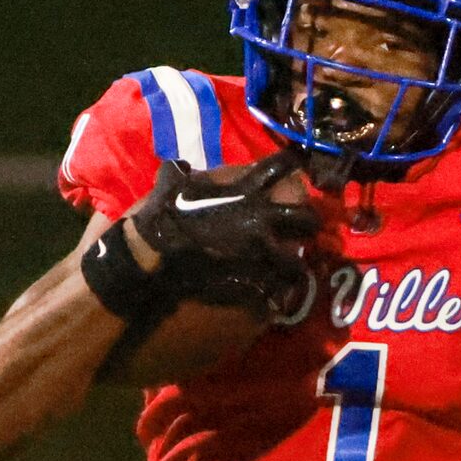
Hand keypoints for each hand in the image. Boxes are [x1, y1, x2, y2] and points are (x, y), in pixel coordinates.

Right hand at [123, 151, 321, 319]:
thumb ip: (179, 175)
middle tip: (299, 229)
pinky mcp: (260, 290)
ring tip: (280, 270)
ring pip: (298, 262)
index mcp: (245, 193)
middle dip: (307, 223)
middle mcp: (263, 222)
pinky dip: (272, 294)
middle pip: (308, 219)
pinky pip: (278, 293)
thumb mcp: (167, 188)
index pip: (281, 168)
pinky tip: (261, 295)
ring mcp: (265, 258)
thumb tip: (178, 167)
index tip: (297, 166)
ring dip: (290, 265)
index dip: (292, 165)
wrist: (151, 266)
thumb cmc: (158, 222)